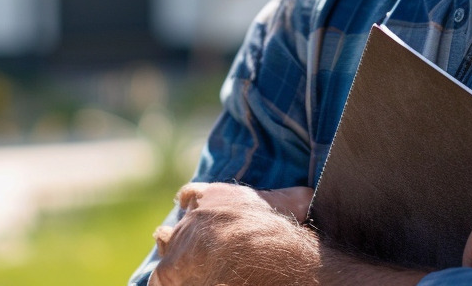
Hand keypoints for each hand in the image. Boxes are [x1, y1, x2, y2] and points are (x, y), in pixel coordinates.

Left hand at [152, 182, 318, 285]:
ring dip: (172, 256)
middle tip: (190, 247)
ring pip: (166, 246)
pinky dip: (167, 283)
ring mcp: (179, 243)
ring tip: (177, 267)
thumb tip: (311, 194)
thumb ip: (293, 196)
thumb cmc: (277, 229)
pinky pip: (160, 280)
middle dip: (183, 235)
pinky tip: (177, 285)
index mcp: (215, 195)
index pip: (192, 194)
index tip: (192, 208)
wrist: (258, 255)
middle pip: (179, 224)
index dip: (192, 203)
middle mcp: (192, 216)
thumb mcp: (293, 202)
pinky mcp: (169, 271)